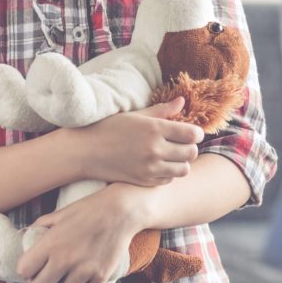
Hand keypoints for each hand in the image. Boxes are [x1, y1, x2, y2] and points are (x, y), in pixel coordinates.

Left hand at [16, 185, 140, 282]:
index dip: (26, 268)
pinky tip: (81, 278)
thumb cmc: (89, 209)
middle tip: (47, 274)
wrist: (122, 210)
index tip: (34, 265)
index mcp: (51, 242)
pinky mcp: (101, 276)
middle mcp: (66, 259)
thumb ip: (41, 226)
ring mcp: (85, 270)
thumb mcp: (61, 213)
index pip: (23, 270)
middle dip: (39, 282)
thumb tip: (27, 238)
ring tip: (64, 277)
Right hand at [72, 97, 205, 186]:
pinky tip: (160, 165)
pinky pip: (168, 180)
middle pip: (191, 153)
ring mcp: (149, 168)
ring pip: (183, 169)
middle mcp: (154, 149)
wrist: (85, 151)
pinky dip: (169, 173)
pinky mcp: (143, 181)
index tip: (191, 132)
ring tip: (172, 155)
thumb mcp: (136, 115)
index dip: (196, 133)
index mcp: (154, 129)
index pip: (192, 134)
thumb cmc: (109, 127)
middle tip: (182, 143)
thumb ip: (162, 110)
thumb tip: (182, 101)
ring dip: (181, 162)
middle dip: (190, 147)